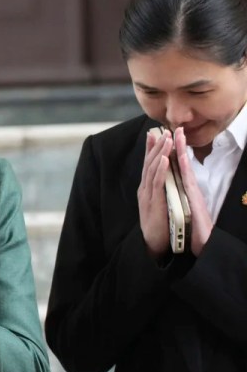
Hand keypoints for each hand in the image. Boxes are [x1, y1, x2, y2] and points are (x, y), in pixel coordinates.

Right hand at [138, 129, 173, 257]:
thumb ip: (158, 190)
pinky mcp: (153, 202)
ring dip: (159, 153)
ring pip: (152, 169)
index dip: (150, 148)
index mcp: (146, 189)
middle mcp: (144, 189)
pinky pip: (157, 183)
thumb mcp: (157, 204)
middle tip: (163, 130)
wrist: (151, 244)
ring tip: (166, 139)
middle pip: (149, 163)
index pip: (148, 164)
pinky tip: (163, 159)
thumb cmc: (158, 225)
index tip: (154, 133)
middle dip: (156, 146)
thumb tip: (162, 177)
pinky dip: (160, 170)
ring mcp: (147, 195)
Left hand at [173, 127, 212, 255]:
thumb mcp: (182, 208)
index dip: (172, 153)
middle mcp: (189, 188)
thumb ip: (180, 197)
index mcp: (184, 189)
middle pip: (181, 162)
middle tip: (174, 127)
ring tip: (178, 133)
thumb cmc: (193, 228)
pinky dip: (184, 167)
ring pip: (185, 167)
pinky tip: (180, 156)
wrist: (203, 244)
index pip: (176, 167)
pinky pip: (188, 180)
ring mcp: (192, 192)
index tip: (167, 138)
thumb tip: (177, 188)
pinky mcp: (194, 199)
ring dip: (182, 149)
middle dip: (178, 145)